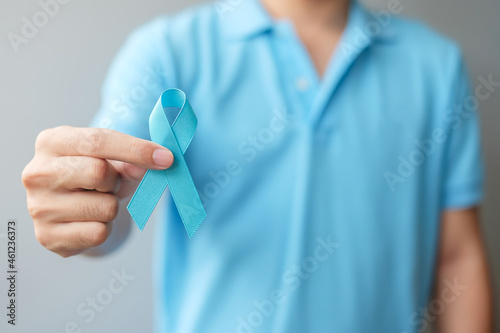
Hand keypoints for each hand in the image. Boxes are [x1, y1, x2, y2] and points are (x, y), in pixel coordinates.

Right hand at [22, 126, 172, 256]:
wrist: (71, 209)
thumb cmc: (93, 176)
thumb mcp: (112, 159)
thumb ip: (133, 158)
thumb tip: (158, 161)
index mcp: (51, 142)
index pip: (97, 141)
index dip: (136, 149)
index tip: (166, 158)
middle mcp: (36, 172)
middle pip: (98, 172)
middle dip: (116, 181)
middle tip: (111, 184)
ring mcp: (38, 207)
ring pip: (104, 207)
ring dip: (112, 207)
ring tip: (97, 202)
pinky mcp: (47, 237)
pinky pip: (98, 233)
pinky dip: (105, 229)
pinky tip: (90, 221)